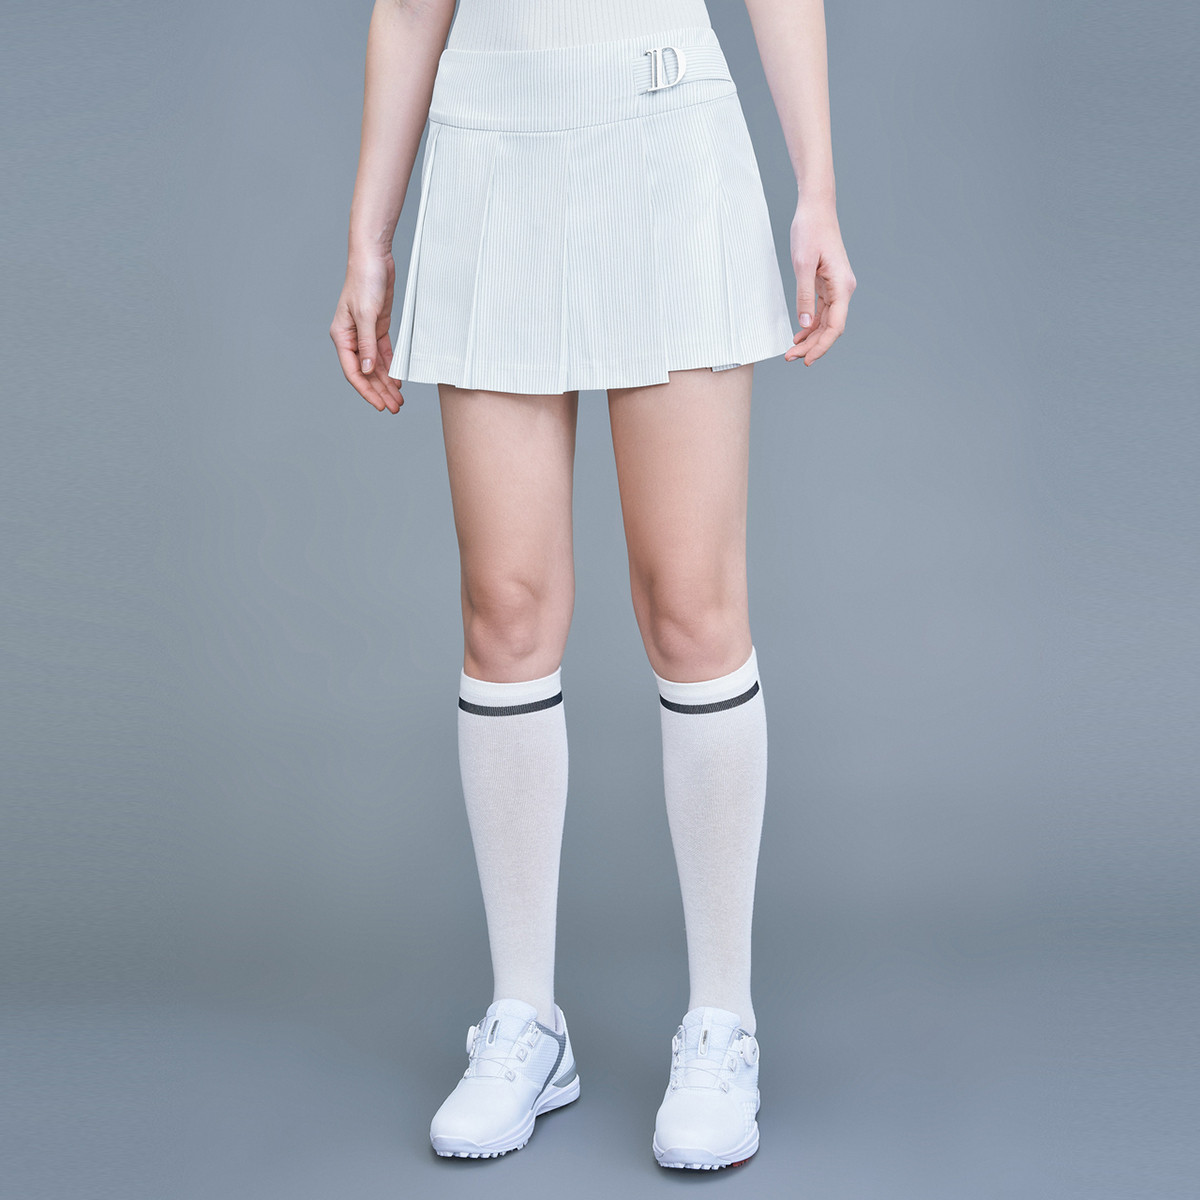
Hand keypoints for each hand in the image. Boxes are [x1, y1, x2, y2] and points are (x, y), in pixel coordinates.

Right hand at [330, 251, 404, 412]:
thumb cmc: (365, 281)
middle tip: (394, 408)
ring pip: (375, 366)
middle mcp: (352, 338)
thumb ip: (367, 345)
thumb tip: (366, 370)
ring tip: (398, 400)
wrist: (374, 258)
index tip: (379, 406)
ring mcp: (365, 333)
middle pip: (366, 373)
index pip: (353, 372)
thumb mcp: (366, 315)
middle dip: (379, 392)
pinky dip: (390, 368)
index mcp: (342, 336)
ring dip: (386, 383)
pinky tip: (397, 380)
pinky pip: (384, 354)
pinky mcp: (378, 327)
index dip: (366, 391)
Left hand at [785, 201, 855, 366]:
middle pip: (831, 328)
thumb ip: (804, 296)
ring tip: (792, 352)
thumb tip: (806, 324)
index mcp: (842, 285)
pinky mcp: (828, 284)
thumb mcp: (803, 265)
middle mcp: (844, 289)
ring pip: (826, 322)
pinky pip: (822, 311)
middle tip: (791, 358)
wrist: (816, 208)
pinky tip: (799, 335)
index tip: (806, 360)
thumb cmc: (810, 230)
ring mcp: (837, 287)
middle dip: (813, 346)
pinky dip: (811, 325)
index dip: (822, 346)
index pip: (836, 326)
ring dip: (811, 338)